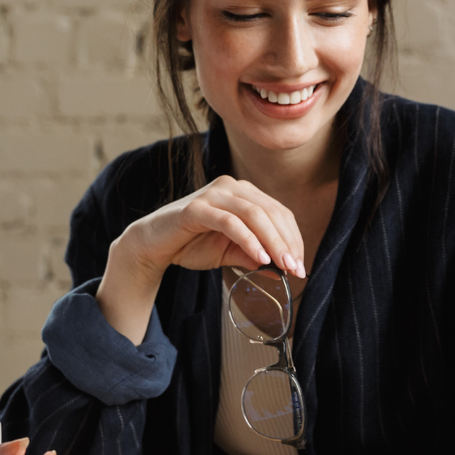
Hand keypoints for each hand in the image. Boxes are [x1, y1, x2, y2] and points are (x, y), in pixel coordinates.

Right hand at [98, 175, 305, 341]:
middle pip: (271, 212)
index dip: (294, 238)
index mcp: (243, 193)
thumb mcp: (230, 252)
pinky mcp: (197, 207)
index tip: (301, 265)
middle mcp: (230, 187)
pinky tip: (259, 257)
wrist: (153, 244)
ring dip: (273, 241)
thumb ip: (254, 255)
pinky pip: (230, 222)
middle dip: (288, 242)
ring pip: (254, 214)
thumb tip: (282, 268)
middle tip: (297, 268)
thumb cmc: (191, 244)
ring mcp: (213, 194)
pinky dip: (248, 239)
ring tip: (283, 264)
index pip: (279, 212)